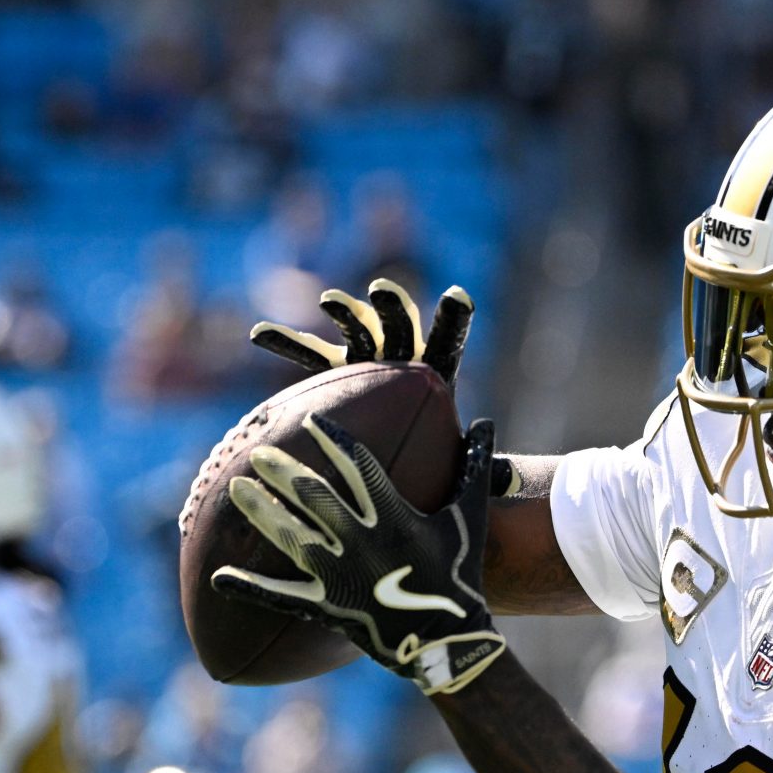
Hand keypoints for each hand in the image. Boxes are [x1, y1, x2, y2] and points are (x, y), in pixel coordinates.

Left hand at [211, 412, 506, 694]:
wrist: (449, 640)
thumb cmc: (461, 574)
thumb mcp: (470, 518)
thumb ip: (476, 467)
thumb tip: (486, 422)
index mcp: (394, 517)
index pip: (357, 467)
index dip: (333, 440)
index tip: (311, 421)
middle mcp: (360, 542)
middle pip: (313, 497)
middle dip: (282, 471)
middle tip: (258, 451)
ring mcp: (339, 575)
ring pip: (290, 537)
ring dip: (261, 512)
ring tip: (236, 489)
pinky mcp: (326, 606)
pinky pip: (281, 595)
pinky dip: (249, 586)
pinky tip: (218, 576)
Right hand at [250, 279, 518, 495]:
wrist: (398, 452)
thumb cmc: (431, 464)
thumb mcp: (458, 469)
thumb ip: (482, 469)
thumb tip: (513, 479)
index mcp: (435, 371)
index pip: (449, 340)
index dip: (453, 319)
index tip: (459, 299)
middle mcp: (400, 357)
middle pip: (399, 326)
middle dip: (392, 307)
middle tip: (382, 293)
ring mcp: (365, 358)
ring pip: (354, 331)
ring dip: (344, 315)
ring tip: (330, 302)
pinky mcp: (334, 370)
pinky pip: (309, 354)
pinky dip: (288, 342)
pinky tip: (259, 334)